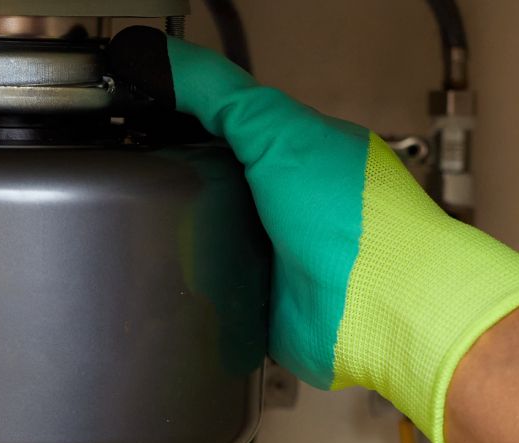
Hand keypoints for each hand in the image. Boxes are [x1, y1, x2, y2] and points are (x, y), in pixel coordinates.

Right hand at [110, 29, 518, 442]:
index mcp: (305, 152)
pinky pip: (215, 289)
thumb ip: (220, 94)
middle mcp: (293, 203)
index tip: (139, 112)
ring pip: (211, 236)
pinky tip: (170, 273)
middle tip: (137, 172)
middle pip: (217, 181)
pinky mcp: (263, 304)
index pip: (234, 124)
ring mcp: (278, 255)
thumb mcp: (279, 132)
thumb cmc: (354, 218)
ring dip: (185, 234)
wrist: (381, 309)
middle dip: (180, 179)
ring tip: (144, 223)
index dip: (188, 116)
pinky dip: (195, 283)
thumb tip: (156, 57)